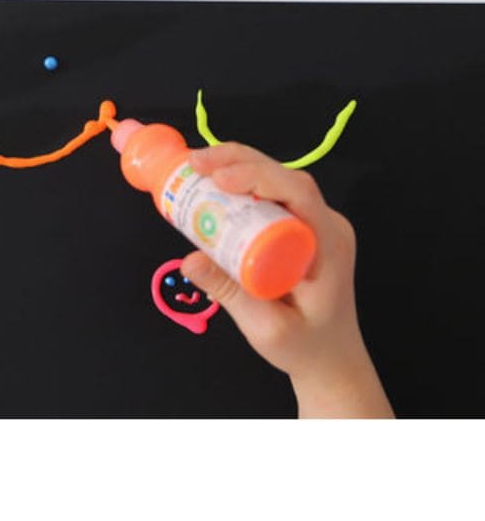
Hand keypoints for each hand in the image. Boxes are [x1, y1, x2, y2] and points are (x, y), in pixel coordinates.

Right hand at [182, 143, 392, 417]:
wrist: (331, 359)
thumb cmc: (305, 346)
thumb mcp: (266, 327)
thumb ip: (231, 293)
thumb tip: (189, 259)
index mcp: (328, 244)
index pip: (298, 192)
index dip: (259, 176)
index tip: (220, 178)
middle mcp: (327, 224)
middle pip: (284, 177)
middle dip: (238, 161)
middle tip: (194, 162)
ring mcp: (317, 223)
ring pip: (277, 182)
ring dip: (238, 168)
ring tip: (197, 167)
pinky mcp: (302, 228)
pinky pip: (272, 196)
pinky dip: (242, 185)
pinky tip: (214, 184)